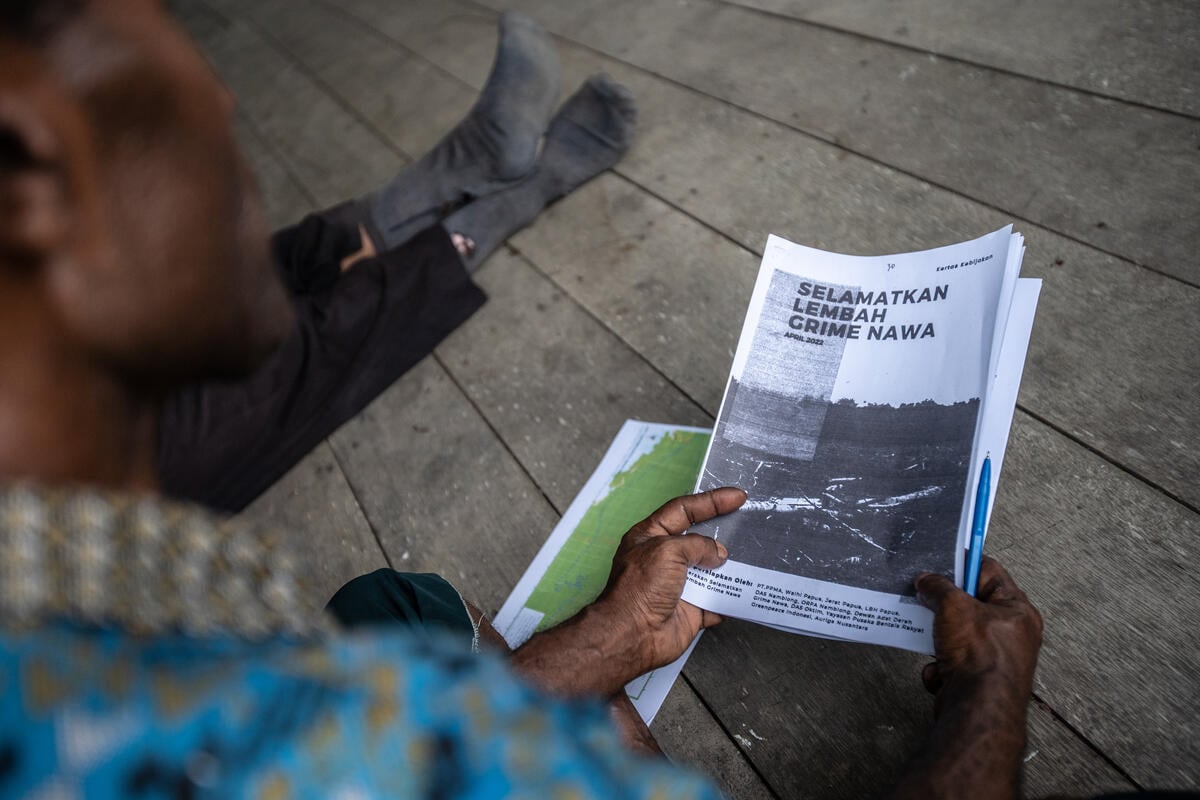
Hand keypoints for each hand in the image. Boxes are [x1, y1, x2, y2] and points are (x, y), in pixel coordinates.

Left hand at [510, 487, 744, 697]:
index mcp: (651, 536)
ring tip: (755, 556)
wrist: (634, 634)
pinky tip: (745, 590)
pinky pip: (717, 602)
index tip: (737, 497)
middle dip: (724, 533)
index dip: (711, 501)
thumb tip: (719, 553)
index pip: (684, 509)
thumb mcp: (668, 550)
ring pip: (712, 571)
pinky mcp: (691, 609)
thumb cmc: (640, 587)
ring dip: (731, 567)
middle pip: (700, 539)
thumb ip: (697, 545)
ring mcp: (679, 584)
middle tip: (749, 523)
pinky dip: (730, 599)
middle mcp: (665, 558)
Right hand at [915, 556, 1042, 714]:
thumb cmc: (980, 655)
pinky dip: (940, 665)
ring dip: (938, 636)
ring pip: (958, 635)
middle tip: (925, 595)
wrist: (976, 708)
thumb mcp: (953, 605)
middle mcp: (1012, 634)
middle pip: (971, 605)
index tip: (940, 559)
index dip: (963, 563)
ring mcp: (995, 659)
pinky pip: (952, 662)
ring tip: (927, 634)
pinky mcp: (977, 680)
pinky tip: (941, 672)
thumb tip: (926, 581)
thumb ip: (938, 586)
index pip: (989, 571)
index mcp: (1017, 610)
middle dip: (945, 603)